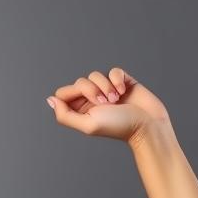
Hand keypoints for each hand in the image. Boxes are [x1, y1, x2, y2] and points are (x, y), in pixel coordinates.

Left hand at [45, 67, 170, 143]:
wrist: (146, 123)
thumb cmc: (118, 127)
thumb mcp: (87, 124)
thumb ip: (65, 115)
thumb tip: (50, 100)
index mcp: (79, 110)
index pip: (63, 93)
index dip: (74, 93)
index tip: (89, 103)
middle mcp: (91, 99)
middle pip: (79, 82)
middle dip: (92, 89)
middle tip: (106, 103)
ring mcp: (106, 90)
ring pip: (96, 75)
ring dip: (106, 86)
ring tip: (117, 100)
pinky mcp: (122, 82)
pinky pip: (113, 70)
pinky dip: (117, 79)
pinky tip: (124, 91)